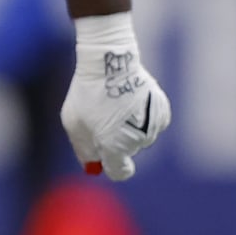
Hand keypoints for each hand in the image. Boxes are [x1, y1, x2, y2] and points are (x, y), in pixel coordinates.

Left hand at [61, 13, 171, 179]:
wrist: (110, 62)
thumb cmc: (87, 91)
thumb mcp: (73, 121)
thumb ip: (83, 147)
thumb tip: (92, 164)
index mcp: (115, 146)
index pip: (119, 172)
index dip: (111, 166)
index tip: (105, 158)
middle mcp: (139, 140)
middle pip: (127, 151)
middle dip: (115, 141)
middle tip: (101, 118)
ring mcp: (153, 125)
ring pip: (140, 136)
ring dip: (129, 126)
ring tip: (114, 104)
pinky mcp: (162, 110)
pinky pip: (151, 122)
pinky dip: (141, 115)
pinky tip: (129, 99)